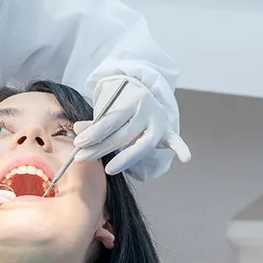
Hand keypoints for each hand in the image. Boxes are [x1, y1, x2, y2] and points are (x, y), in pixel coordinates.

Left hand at [71, 75, 191, 179]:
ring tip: (110, 169)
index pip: (111, 120)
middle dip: (101, 148)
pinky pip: (175, 140)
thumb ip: (94, 122)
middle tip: (83, 158)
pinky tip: (185, 158)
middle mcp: (147, 110)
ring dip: (126, 158)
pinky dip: (181, 148)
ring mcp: (158, 121)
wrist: (141, 92)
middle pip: (123, 134)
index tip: (79, 144)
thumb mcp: (106, 108)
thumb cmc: (120, 105)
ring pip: (143, 144)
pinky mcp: (167, 131)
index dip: (94, 132)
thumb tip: (77, 130)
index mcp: (130, 100)